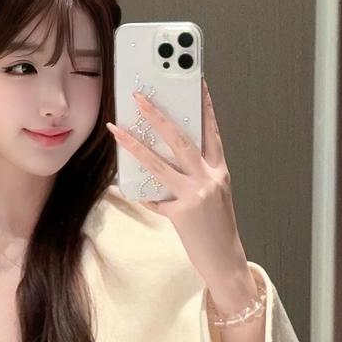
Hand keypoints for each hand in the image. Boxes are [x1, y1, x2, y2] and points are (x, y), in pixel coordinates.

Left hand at [105, 83, 253, 301]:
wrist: (224, 259)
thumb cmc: (217, 226)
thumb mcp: (213, 195)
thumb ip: (196, 175)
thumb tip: (167, 157)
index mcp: (220, 171)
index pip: (211, 131)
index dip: (204, 105)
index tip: (196, 81)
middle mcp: (210, 179)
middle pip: (182, 139)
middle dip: (158, 115)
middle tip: (140, 97)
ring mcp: (196, 195)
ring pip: (160, 163)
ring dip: (135, 144)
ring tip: (117, 129)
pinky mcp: (182, 213)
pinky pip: (154, 198)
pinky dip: (142, 193)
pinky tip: (127, 186)